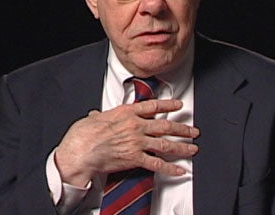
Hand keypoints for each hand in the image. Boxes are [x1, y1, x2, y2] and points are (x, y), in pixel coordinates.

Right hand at [55, 99, 198, 186]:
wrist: (81, 150)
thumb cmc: (84, 134)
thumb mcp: (94, 118)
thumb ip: (101, 116)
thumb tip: (97, 115)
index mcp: (127, 113)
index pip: (153, 106)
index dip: (168, 105)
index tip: (178, 104)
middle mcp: (136, 126)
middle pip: (165, 126)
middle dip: (182, 128)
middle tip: (193, 130)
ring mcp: (137, 142)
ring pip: (165, 144)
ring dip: (182, 147)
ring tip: (193, 148)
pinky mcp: (135, 158)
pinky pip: (157, 164)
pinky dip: (170, 168)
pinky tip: (180, 170)